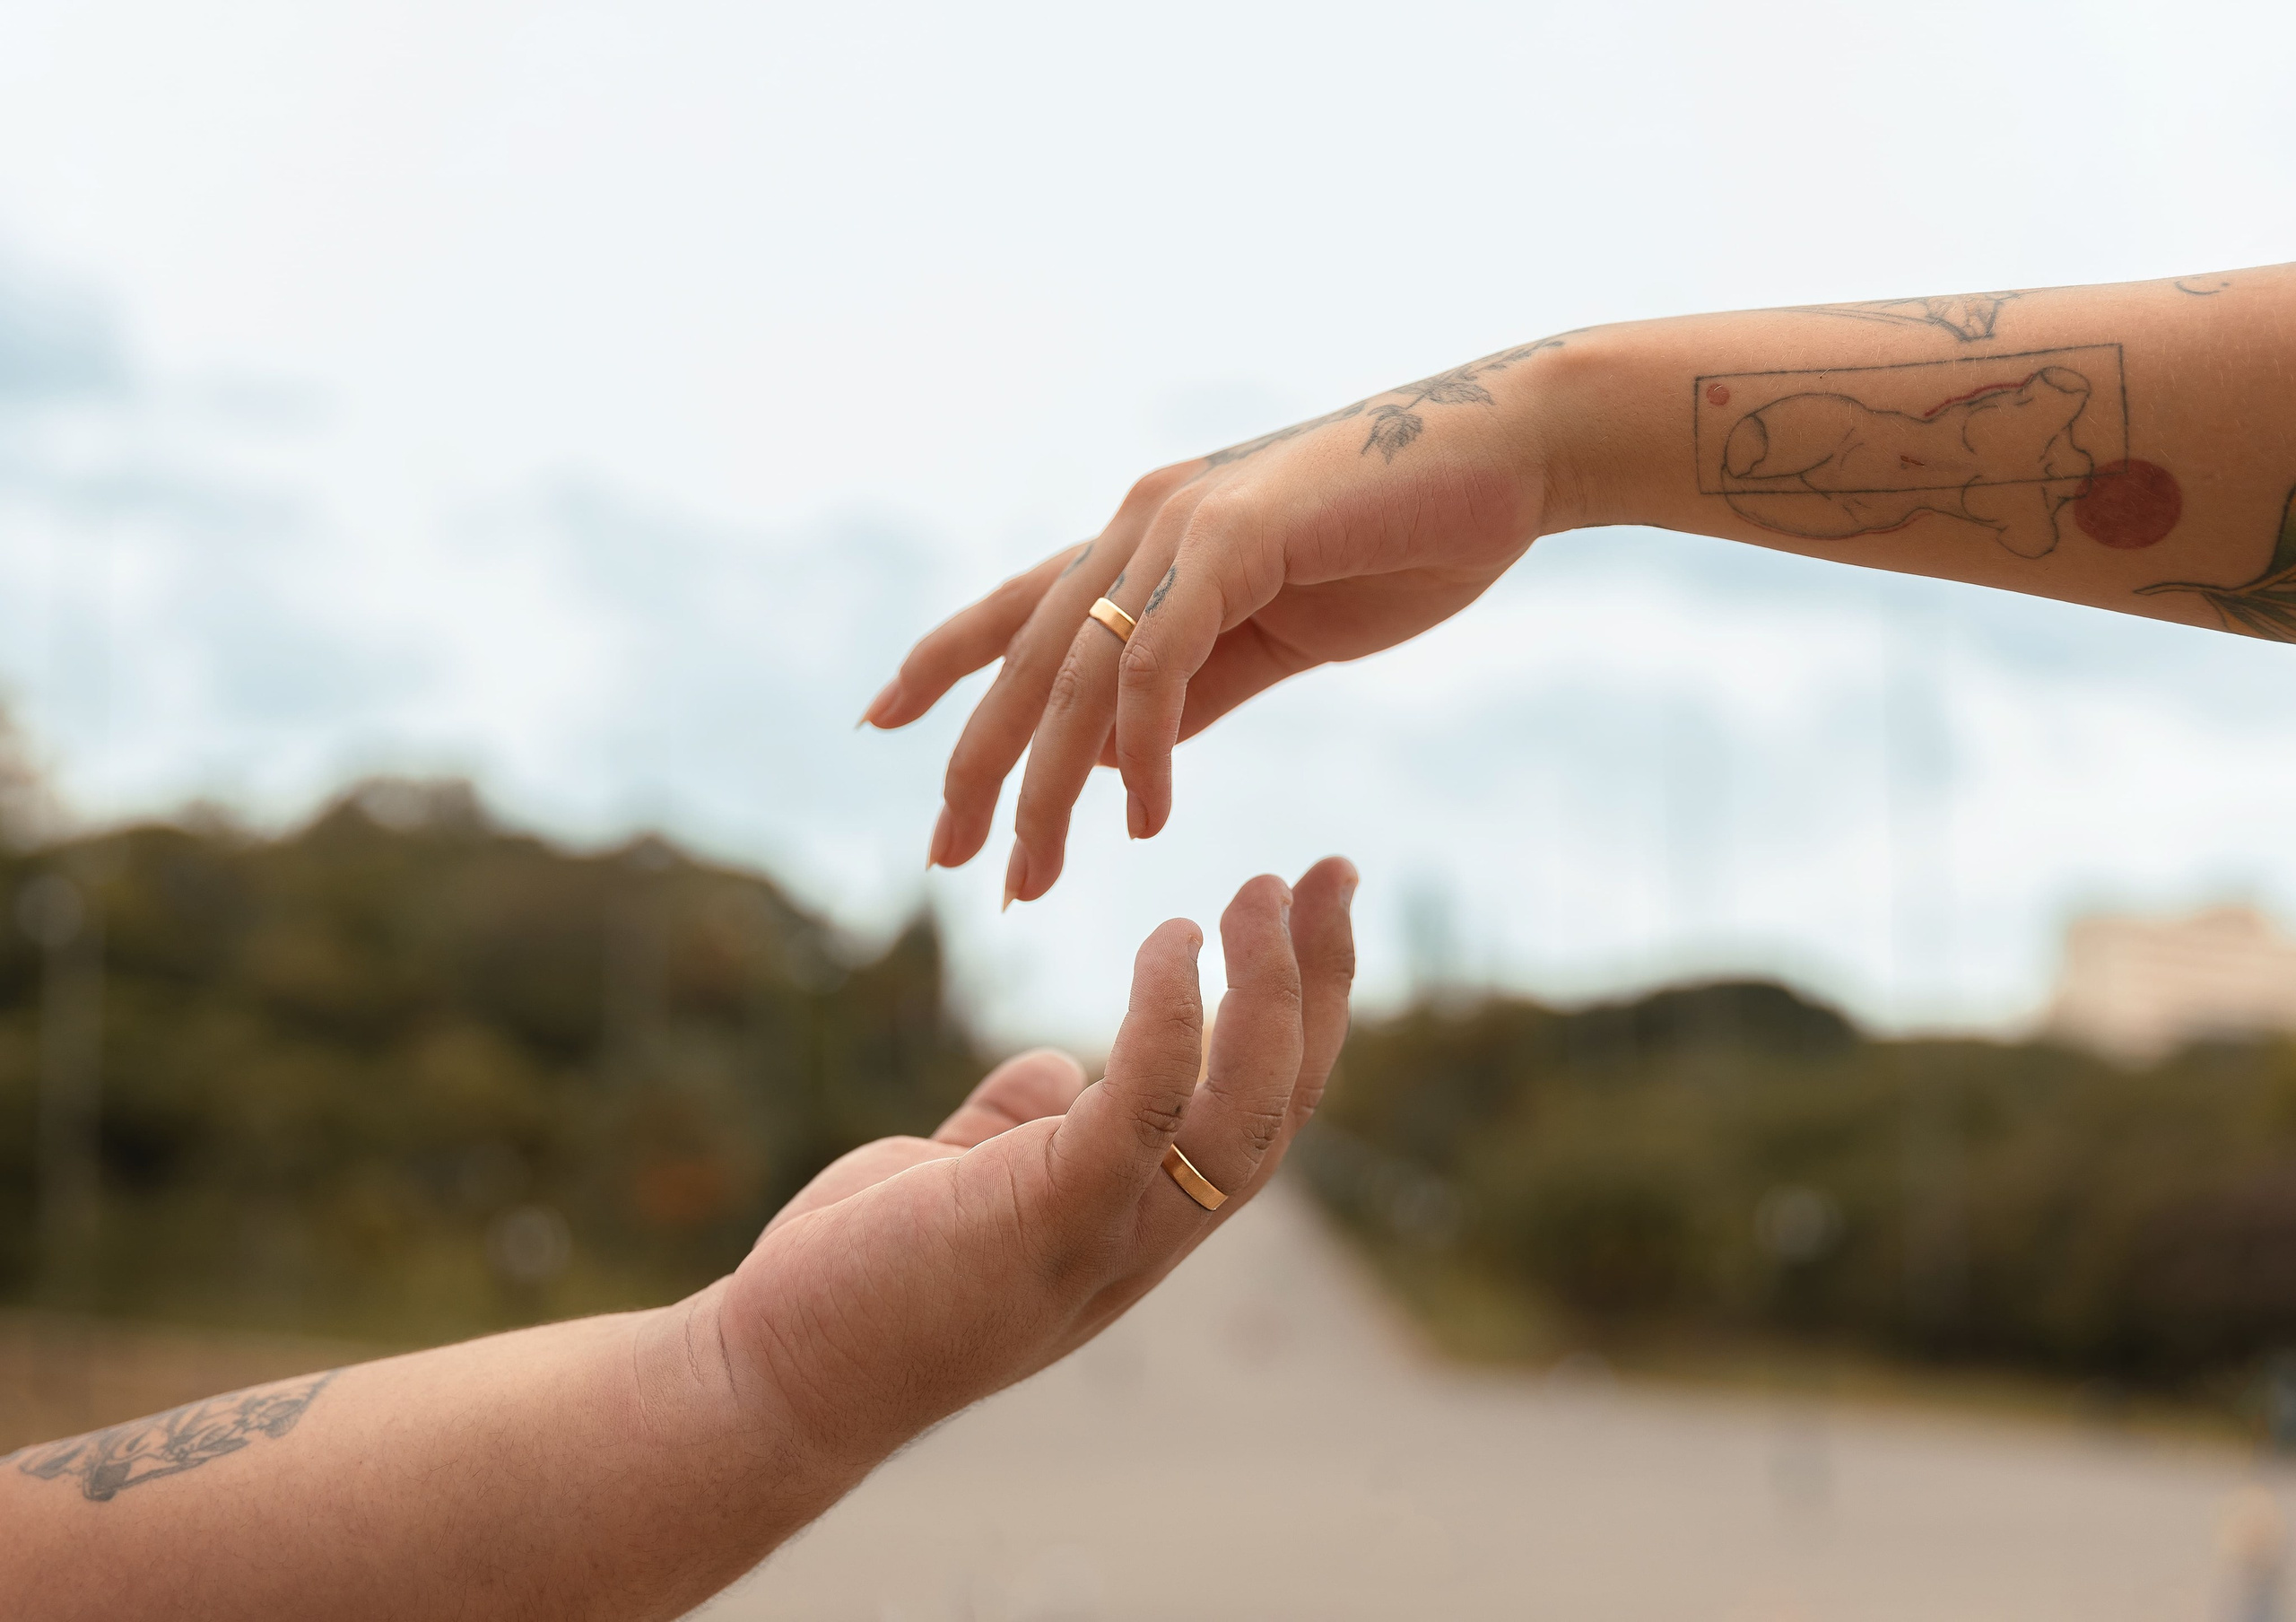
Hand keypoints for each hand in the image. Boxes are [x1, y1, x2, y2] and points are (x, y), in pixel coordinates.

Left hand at [711, 858, 1354, 1477]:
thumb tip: (1055, 1065)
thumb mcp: (959, 1181)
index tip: (1305, 909)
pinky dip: (1171, 1023)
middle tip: (1332, 870)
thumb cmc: (862, 1280)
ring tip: (1260, 889)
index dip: (1302, 1012)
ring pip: (1244, 1117)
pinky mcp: (1048, 1223)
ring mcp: (1106, 1237)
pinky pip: (1141, 1111)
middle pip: (1281, 1106)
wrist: (781, 1380)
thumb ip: (1013, 1122)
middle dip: (1320, 984)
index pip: (1259, 1112)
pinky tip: (1172, 939)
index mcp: (1136, 1218)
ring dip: (1272, 996)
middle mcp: (1146, 1236)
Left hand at [862, 341, 1569, 901]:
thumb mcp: (1275, 635)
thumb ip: (1197, 690)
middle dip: (976, 770)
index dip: (942, 666)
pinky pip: (1159, 665)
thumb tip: (1115, 760)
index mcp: (1144, 541)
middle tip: (948, 862)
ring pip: (1076, 676)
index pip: (1013, 611)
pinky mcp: (1231, 539)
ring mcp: (1177, 524)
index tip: (880, 724)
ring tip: (1030, 876)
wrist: (1505, 459)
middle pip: (1023, 662)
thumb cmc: (1400, 540)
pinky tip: (1145, 819)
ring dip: (1045, 791)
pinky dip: (1144, 750)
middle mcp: (1139, 523)